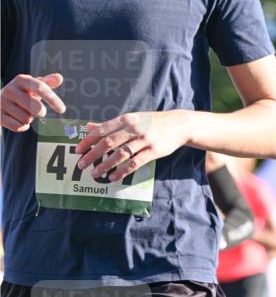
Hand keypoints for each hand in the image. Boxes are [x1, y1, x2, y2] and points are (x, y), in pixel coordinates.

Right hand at [0, 73, 65, 131]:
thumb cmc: (22, 94)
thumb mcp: (32, 87)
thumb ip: (46, 83)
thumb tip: (59, 77)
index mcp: (21, 80)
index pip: (40, 88)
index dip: (52, 99)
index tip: (62, 109)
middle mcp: (10, 89)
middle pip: (36, 107)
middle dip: (40, 112)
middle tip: (36, 110)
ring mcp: (2, 102)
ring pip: (27, 119)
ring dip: (28, 119)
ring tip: (21, 112)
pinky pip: (18, 127)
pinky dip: (22, 126)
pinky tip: (16, 119)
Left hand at [75, 110, 191, 181]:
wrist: (178, 125)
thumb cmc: (151, 122)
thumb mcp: (131, 119)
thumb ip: (110, 125)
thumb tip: (88, 127)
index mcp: (125, 119)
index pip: (102, 130)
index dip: (88, 141)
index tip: (77, 150)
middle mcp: (133, 128)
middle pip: (108, 143)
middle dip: (92, 155)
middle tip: (81, 165)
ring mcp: (144, 140)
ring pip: (120, 154)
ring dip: (105, 165)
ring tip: (95, 174)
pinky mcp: (153, 151)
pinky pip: (135, 163)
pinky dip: (122, 171)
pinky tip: (113, 177)